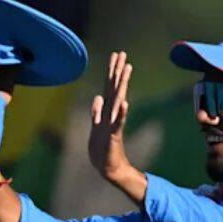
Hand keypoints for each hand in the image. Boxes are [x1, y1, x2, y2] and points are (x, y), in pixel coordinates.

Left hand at [88, 51, 146, 202]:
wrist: (106, 167)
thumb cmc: (102, 148)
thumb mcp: (95, 127)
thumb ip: (96, 111)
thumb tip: (98, 97)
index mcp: (106, 111)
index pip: (109, 87)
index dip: (112, 70)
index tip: (116, 54)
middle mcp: (112, 114)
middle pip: (115, 89)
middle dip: (118, 71)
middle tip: (123, 54)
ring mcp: (113, 123)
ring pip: (118, 101)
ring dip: (122, 85)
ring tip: (127, 70)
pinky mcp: (114, 135)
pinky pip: (118, 123)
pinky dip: (121, 113)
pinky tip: (125, 103)